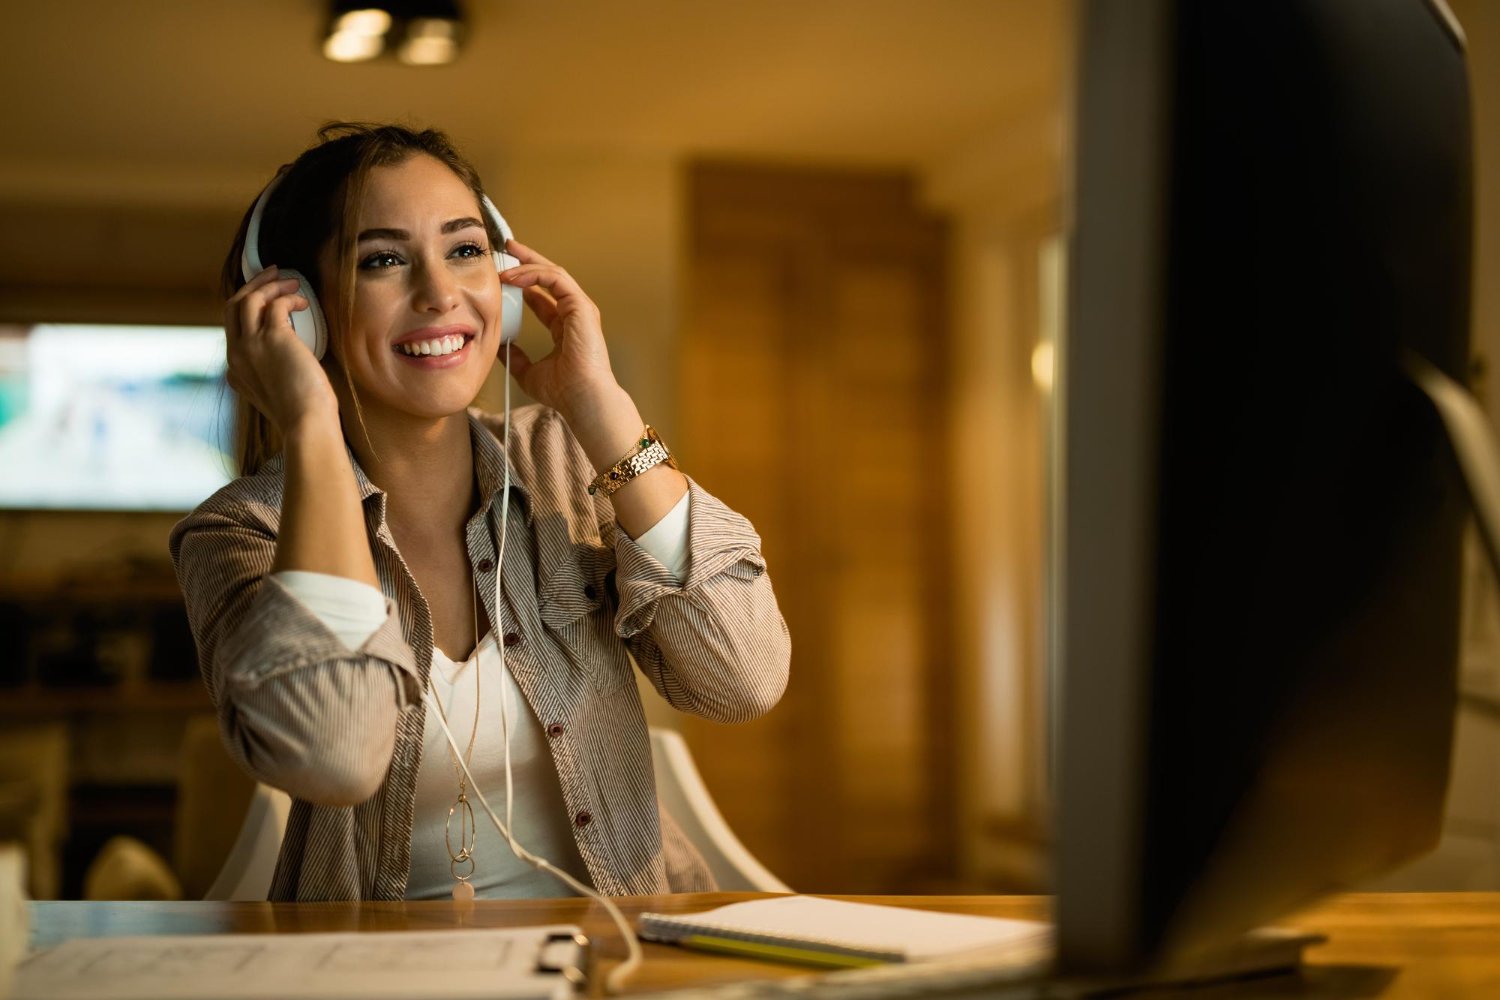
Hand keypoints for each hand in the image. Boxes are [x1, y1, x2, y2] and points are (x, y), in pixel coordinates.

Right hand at [224, 266, 338, 434]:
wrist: (306, 424)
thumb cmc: (303, 414)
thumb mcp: (278, 392)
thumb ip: (275, 374)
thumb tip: (293, 357)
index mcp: (235, 370)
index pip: (233, 327)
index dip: (248, 306)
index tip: (266, 296)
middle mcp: (236, 355)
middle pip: (233, 306)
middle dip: (253, 285)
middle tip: (273, 274)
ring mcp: (250, 346)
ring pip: (249, 299)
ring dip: (270, 285)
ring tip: (292, 282)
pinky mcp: (272, 339)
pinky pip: (275, 304)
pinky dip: (289, 298)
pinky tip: (303, 303)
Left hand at [496, 240, 620, 420]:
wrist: (582, 398)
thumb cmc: (563, 391)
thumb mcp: (528, 372)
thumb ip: (515, 358)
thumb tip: (499, 347)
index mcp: (564, 328)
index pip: (541, 297)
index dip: (523, 283)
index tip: (502, 275)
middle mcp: (574, 314)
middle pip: (549, 278)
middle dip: (527, 260)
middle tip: (506, 248)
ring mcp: (580, 308)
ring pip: (553, 273)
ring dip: (527, 264)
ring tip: (505, 260)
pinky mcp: (581, 306)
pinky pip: (556, 279)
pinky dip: (534, 273)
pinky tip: (515, 276)